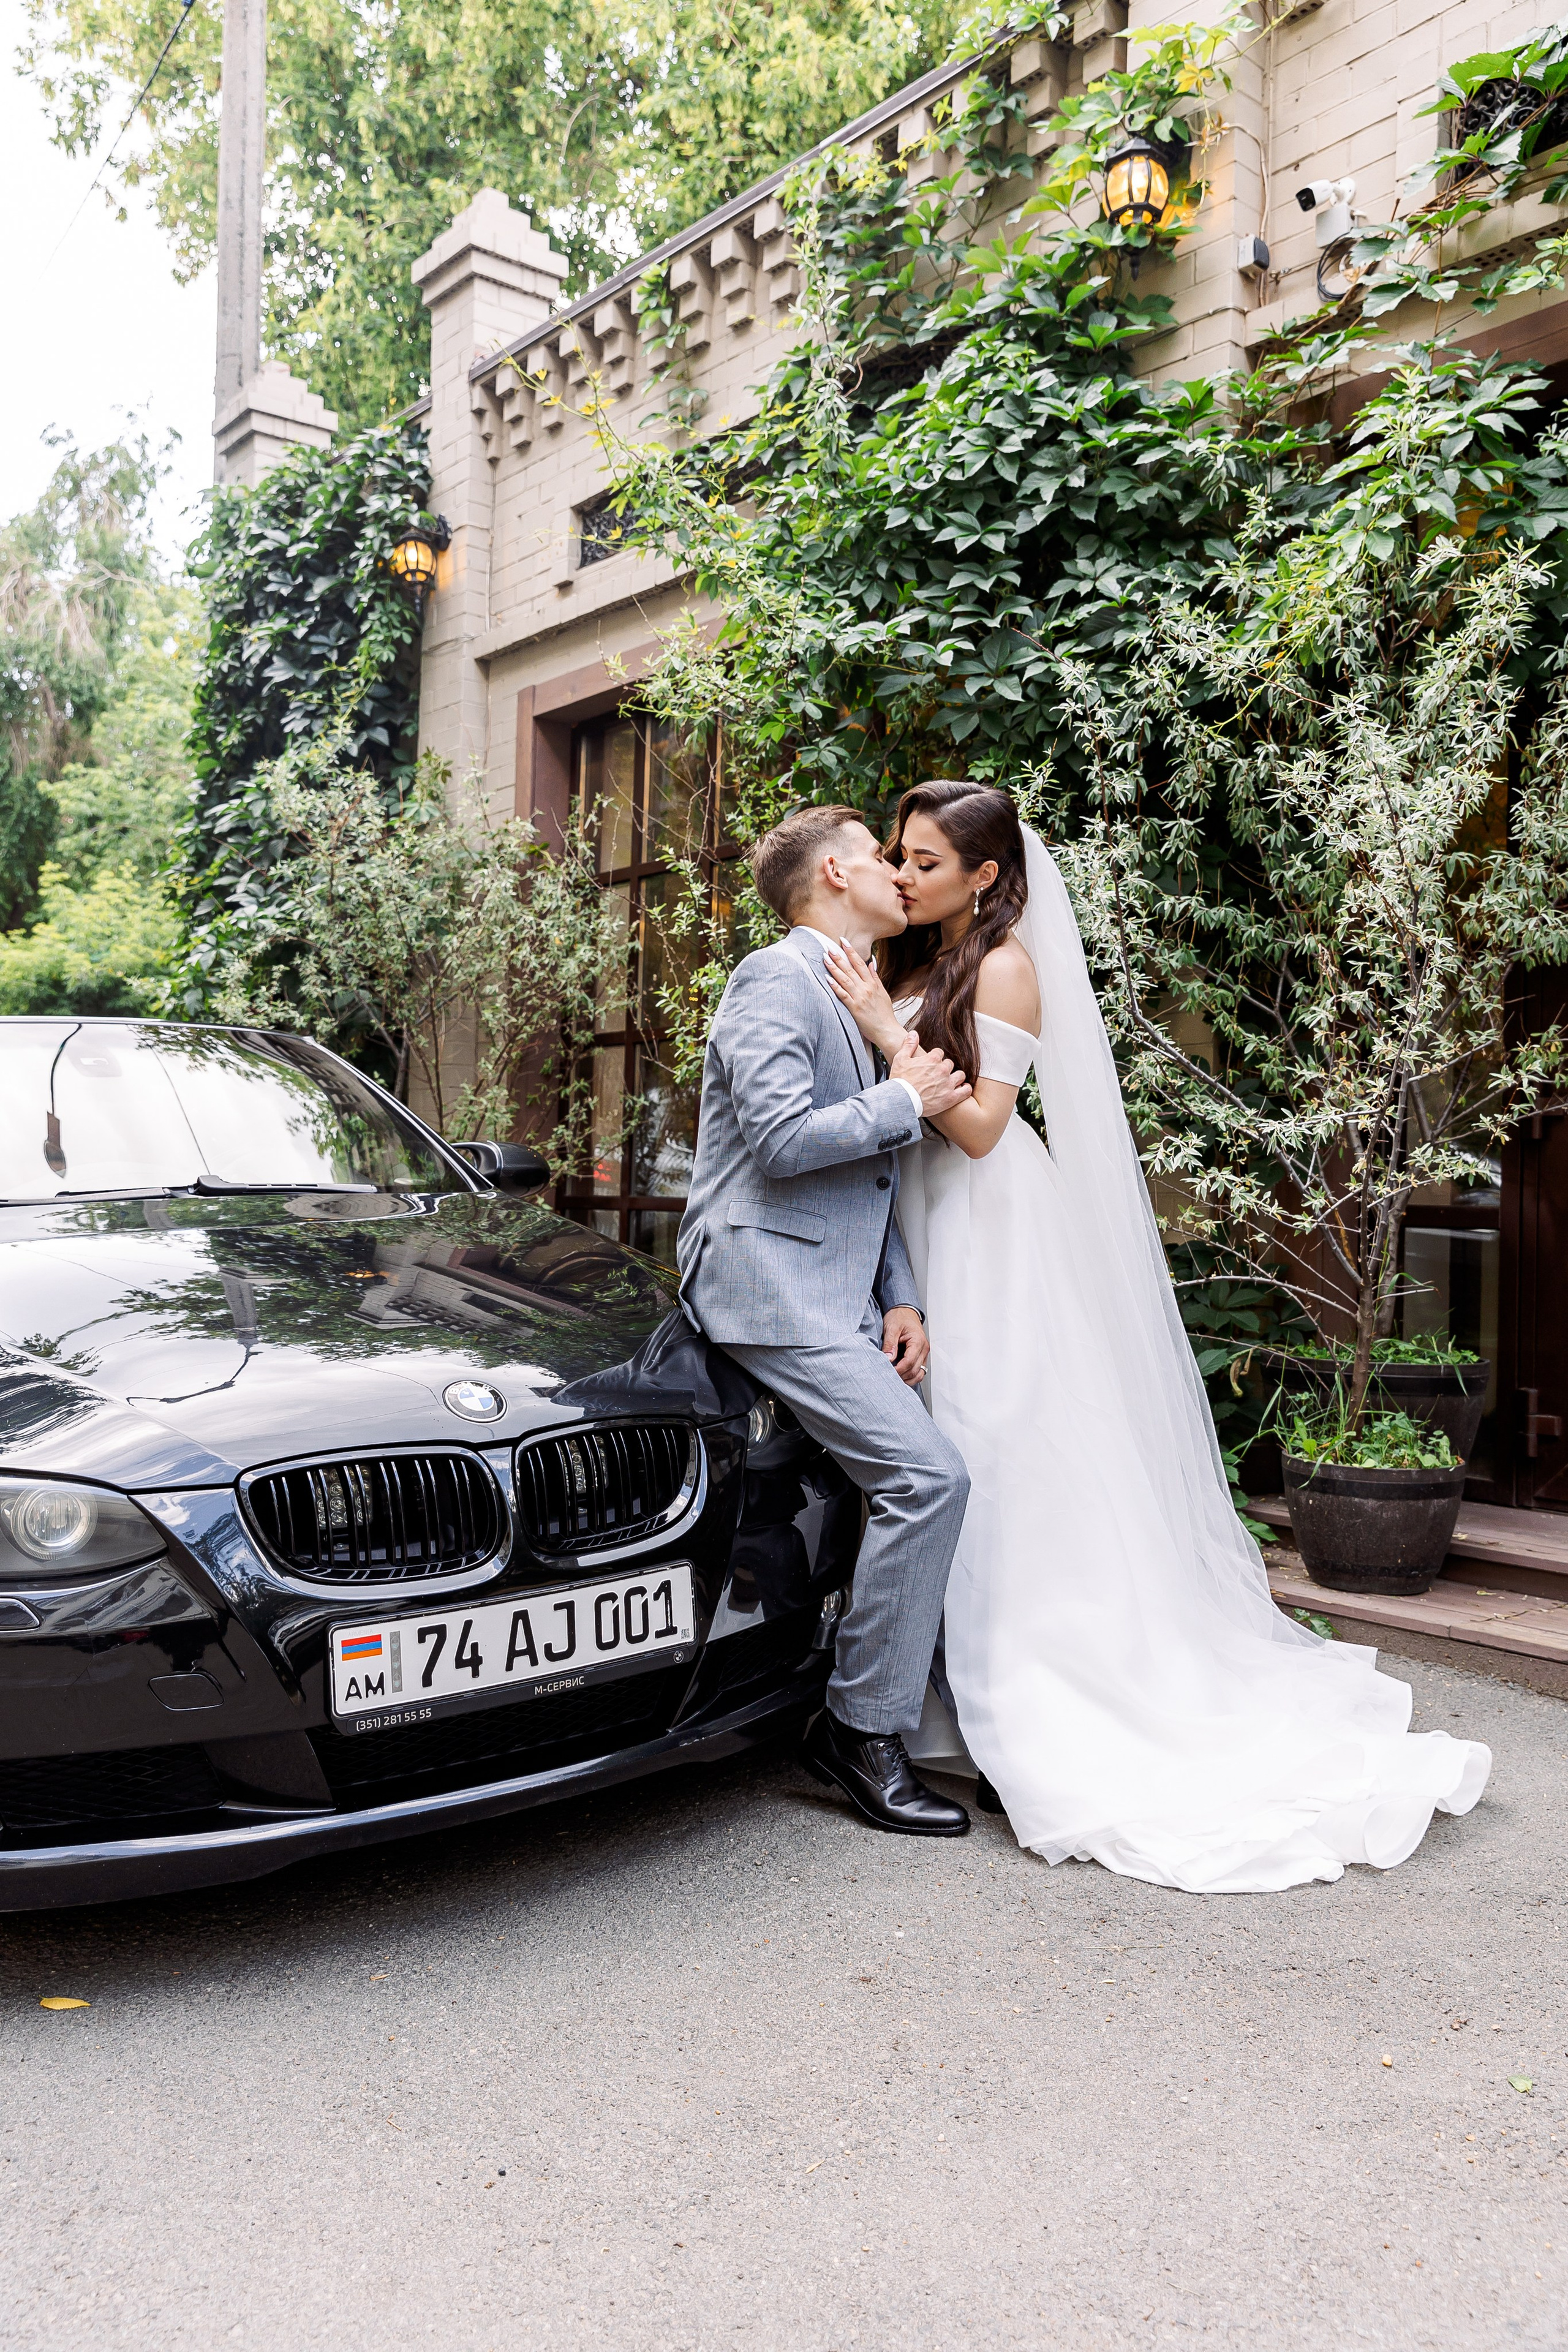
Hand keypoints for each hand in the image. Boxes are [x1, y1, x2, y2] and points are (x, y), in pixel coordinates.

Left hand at [822, 938, 908, 1058]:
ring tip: (825, 958)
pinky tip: (827, 979)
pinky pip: (843, 995)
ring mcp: (860, 998)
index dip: (851, 951)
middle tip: (829, 947)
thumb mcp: (883, 992)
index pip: (860, 963)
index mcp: (872, 983)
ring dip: (834, 968)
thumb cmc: (884, 1013)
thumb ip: (875, 977)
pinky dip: (835, 986)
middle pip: (851, 969)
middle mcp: (866, 988)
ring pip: (845, 979)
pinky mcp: (854, 1008)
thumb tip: (871, 962)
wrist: (887, 1030)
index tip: (844, 941)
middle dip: (839, 957)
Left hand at [881, 1306, 928, 1386]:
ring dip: (907, 1379)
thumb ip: (890, 1344)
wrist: (904, 1311)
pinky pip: (918, 1371)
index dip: (898, 1370)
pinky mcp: (920, 1357)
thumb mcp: (891, 1328)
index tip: (887, 1372)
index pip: (909, 1361)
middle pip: (915, 1371)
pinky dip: (910, 1377)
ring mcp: (923, 1354)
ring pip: (919, 1375)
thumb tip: (888, 1359)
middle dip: (901, 1376)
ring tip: (893, 1379)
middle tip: (887, 1377)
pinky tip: (900, 1376)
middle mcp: (924, 1349)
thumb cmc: (899, 1317)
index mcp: (918, 1341)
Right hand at [891, 1034, 971, 1117]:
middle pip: (949, 1064)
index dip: (935, 1058)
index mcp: (933, 1059)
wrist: (901, 1101)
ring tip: (949, 1082)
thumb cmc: (900, 1082)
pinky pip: (965, 1091)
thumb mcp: (900, 1059)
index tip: (931, 1064)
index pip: (939, 1053)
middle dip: (944, 1068)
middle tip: (937, 1075)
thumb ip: (909, 1045)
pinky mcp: (951, 1097)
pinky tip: (961, 1088)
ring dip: (956, 1077)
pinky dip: (965, 1089)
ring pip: (960, 1075)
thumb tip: (914, 1033)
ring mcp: (948, 1084)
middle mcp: (943, 1070)